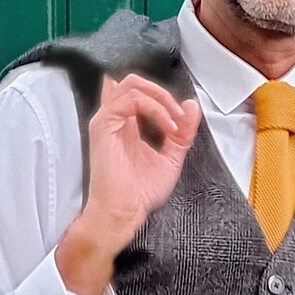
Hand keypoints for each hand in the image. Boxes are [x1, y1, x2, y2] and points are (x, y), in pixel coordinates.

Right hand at [84, 73, 201, 249]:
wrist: (125, 212)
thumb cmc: (140, 192)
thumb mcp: (172, 158)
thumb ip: (182, 133)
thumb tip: (191, 106)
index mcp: (127, 125)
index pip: (140, 93)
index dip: (164, 98)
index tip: (182, 119)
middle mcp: (115, 119)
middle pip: (135, 82)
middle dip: (162, 93)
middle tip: (178, 114)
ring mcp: (107, 120)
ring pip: (132, 85)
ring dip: (161, 99)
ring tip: (174, 122)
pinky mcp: (104, 125)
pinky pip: (130, 99)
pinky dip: (154, 108)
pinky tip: (167, 126)